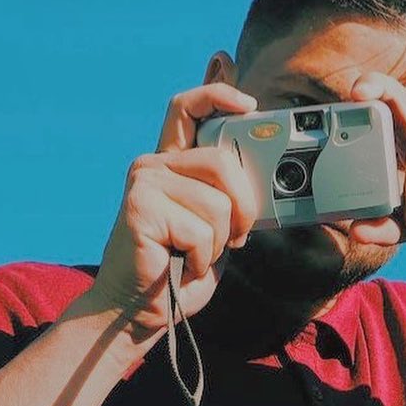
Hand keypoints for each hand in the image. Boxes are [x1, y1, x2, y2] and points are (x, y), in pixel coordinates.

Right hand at [91, 84, 259, 334]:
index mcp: (172, 164)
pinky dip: (202, 258)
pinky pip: (201, 230)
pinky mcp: (140, 206)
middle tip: (235, 237)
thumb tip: (267, 170)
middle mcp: (154, 165)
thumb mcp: (215, 226)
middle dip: (244, 206)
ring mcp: (144, 182)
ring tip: (194, 255)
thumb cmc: (180, 271)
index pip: (188, 107)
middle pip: (222, 162)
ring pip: (218, 203)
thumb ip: (229, 195)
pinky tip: (180, 264)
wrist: (138, 312)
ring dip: (218, 242)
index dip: (218, 93)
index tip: (249, 104)